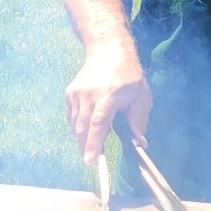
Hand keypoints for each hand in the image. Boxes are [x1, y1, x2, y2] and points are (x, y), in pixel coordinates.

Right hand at [65, 40, 151, 164]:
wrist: (108, 50)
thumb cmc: (129, 74)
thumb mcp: (141, 96)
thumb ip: (139, 120)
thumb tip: (140, 144)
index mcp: (108, 96)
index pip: (98, 123)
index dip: (93, 143)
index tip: (90, 160)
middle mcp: (88, 95)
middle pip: (82, 128)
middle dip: (85, 147)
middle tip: (93, 160)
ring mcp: (76, 94)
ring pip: (75, 125)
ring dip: (82, 138)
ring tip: (93, 144)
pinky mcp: (69, 94)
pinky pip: (71, 117)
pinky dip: (78, 127)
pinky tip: (88, 127)